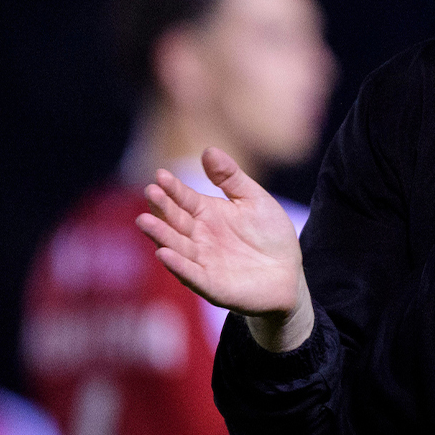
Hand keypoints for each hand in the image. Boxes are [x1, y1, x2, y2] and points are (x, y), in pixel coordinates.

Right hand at [135, 146, 313, 350]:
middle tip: (151, 192)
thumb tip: (208, 149)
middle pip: (175, 221)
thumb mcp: (254, 200)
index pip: (184, 198)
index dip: (172, 188)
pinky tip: (164, 254)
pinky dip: (178, 265)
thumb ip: (231, 178)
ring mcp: (202, 261)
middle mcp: (199, 237)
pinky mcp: (211, 284)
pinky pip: (191, 275)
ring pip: (177, 247)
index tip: (161, 175)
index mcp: (207, 214)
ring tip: (145, 221)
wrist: (289, 273)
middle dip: (162, 208)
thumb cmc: (270, 235)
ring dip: (161, 235)